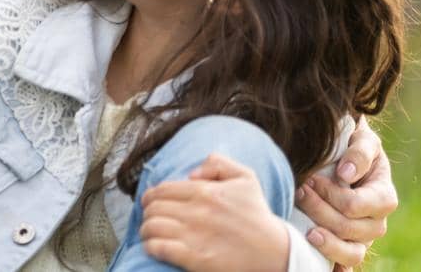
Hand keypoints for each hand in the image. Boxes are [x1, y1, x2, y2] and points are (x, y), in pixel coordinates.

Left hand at [140, 153, 290, 271]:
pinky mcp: (195, 259)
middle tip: (150, 217)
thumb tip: (191, 173)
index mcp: (205, 191)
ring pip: (151, 226)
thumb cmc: (257, 215)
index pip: (161, 189)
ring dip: (145, 229)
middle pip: (153, 207)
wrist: (275, 252)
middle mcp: (197, 211)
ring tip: (149, 233)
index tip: (149, 202)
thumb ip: (218, 163)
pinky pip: (159, 248)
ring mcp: (194, 236)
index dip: (150, 196)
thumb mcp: (246, 177)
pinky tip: (154, 247)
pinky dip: (151, 246)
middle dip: (146, 212)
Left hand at [294, 119, 394, 269]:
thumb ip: (360, 152)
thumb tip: (347, 174)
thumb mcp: (363, 139)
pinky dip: (333, 266)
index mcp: (384, 196)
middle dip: (320, 211)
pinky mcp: (349, 246)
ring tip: (306, 231)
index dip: (331, 195)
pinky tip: (315, 258)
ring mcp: (364, 238)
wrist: (345, 154)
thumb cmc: (354, 144)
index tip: (310, 179)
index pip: (357, 206)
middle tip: (298, 192)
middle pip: (349, 228)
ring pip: (350, 253)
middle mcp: (377, 222)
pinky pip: (345, 265)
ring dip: (326, 242)